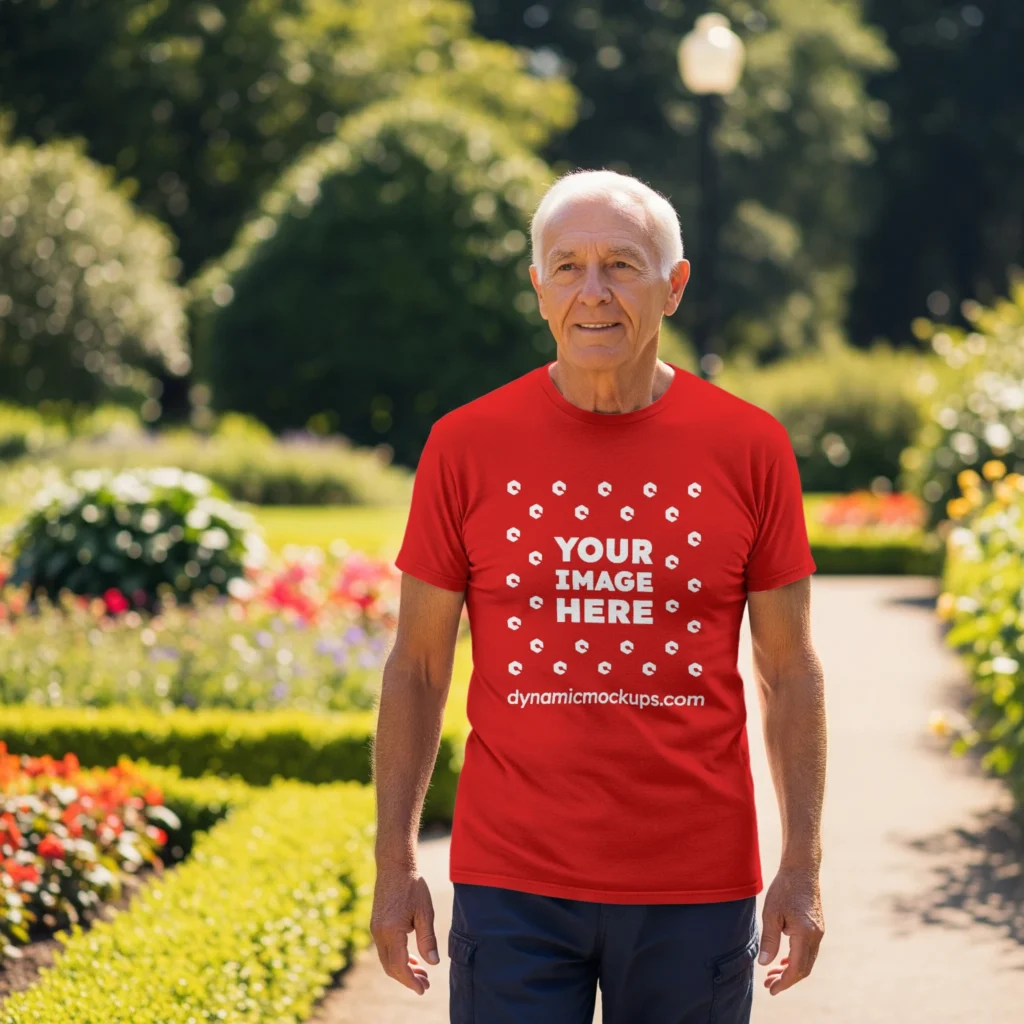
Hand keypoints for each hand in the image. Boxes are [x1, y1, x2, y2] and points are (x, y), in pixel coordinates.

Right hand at [370, 867, 438, 994]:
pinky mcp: (376, 924)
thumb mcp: (425, 911)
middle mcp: (379, 933)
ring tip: (422, 973)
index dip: (411, 981)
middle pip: (391, 967)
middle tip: (426, 984)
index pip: (400, 966)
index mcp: (391, 931)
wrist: (394, 866)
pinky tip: (411, 958)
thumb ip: (427, 938)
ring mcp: (375, 929)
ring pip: (387, 959)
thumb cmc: (412, 886)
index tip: (424, 989)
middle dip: (408, 979)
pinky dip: (397, 958)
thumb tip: (433, 963)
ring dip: (403, 969)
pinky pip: (385, 949)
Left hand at [757, 865, 824, 995]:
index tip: (771, 989)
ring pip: (807, 961)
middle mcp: (816, 936)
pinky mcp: (817, 927)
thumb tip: (764, 964)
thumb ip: (769, 940)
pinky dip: (796, 959)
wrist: (801, 870)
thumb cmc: (784, 889)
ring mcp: (819, 932)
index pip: (796, 968)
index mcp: (805, 934)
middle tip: (768, 985)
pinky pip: (808, 951)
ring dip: (791, 970)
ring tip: (772, 974)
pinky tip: (783, 960)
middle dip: (786, 980)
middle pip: (804, 969)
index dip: (784, 982)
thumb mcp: (771, 913)